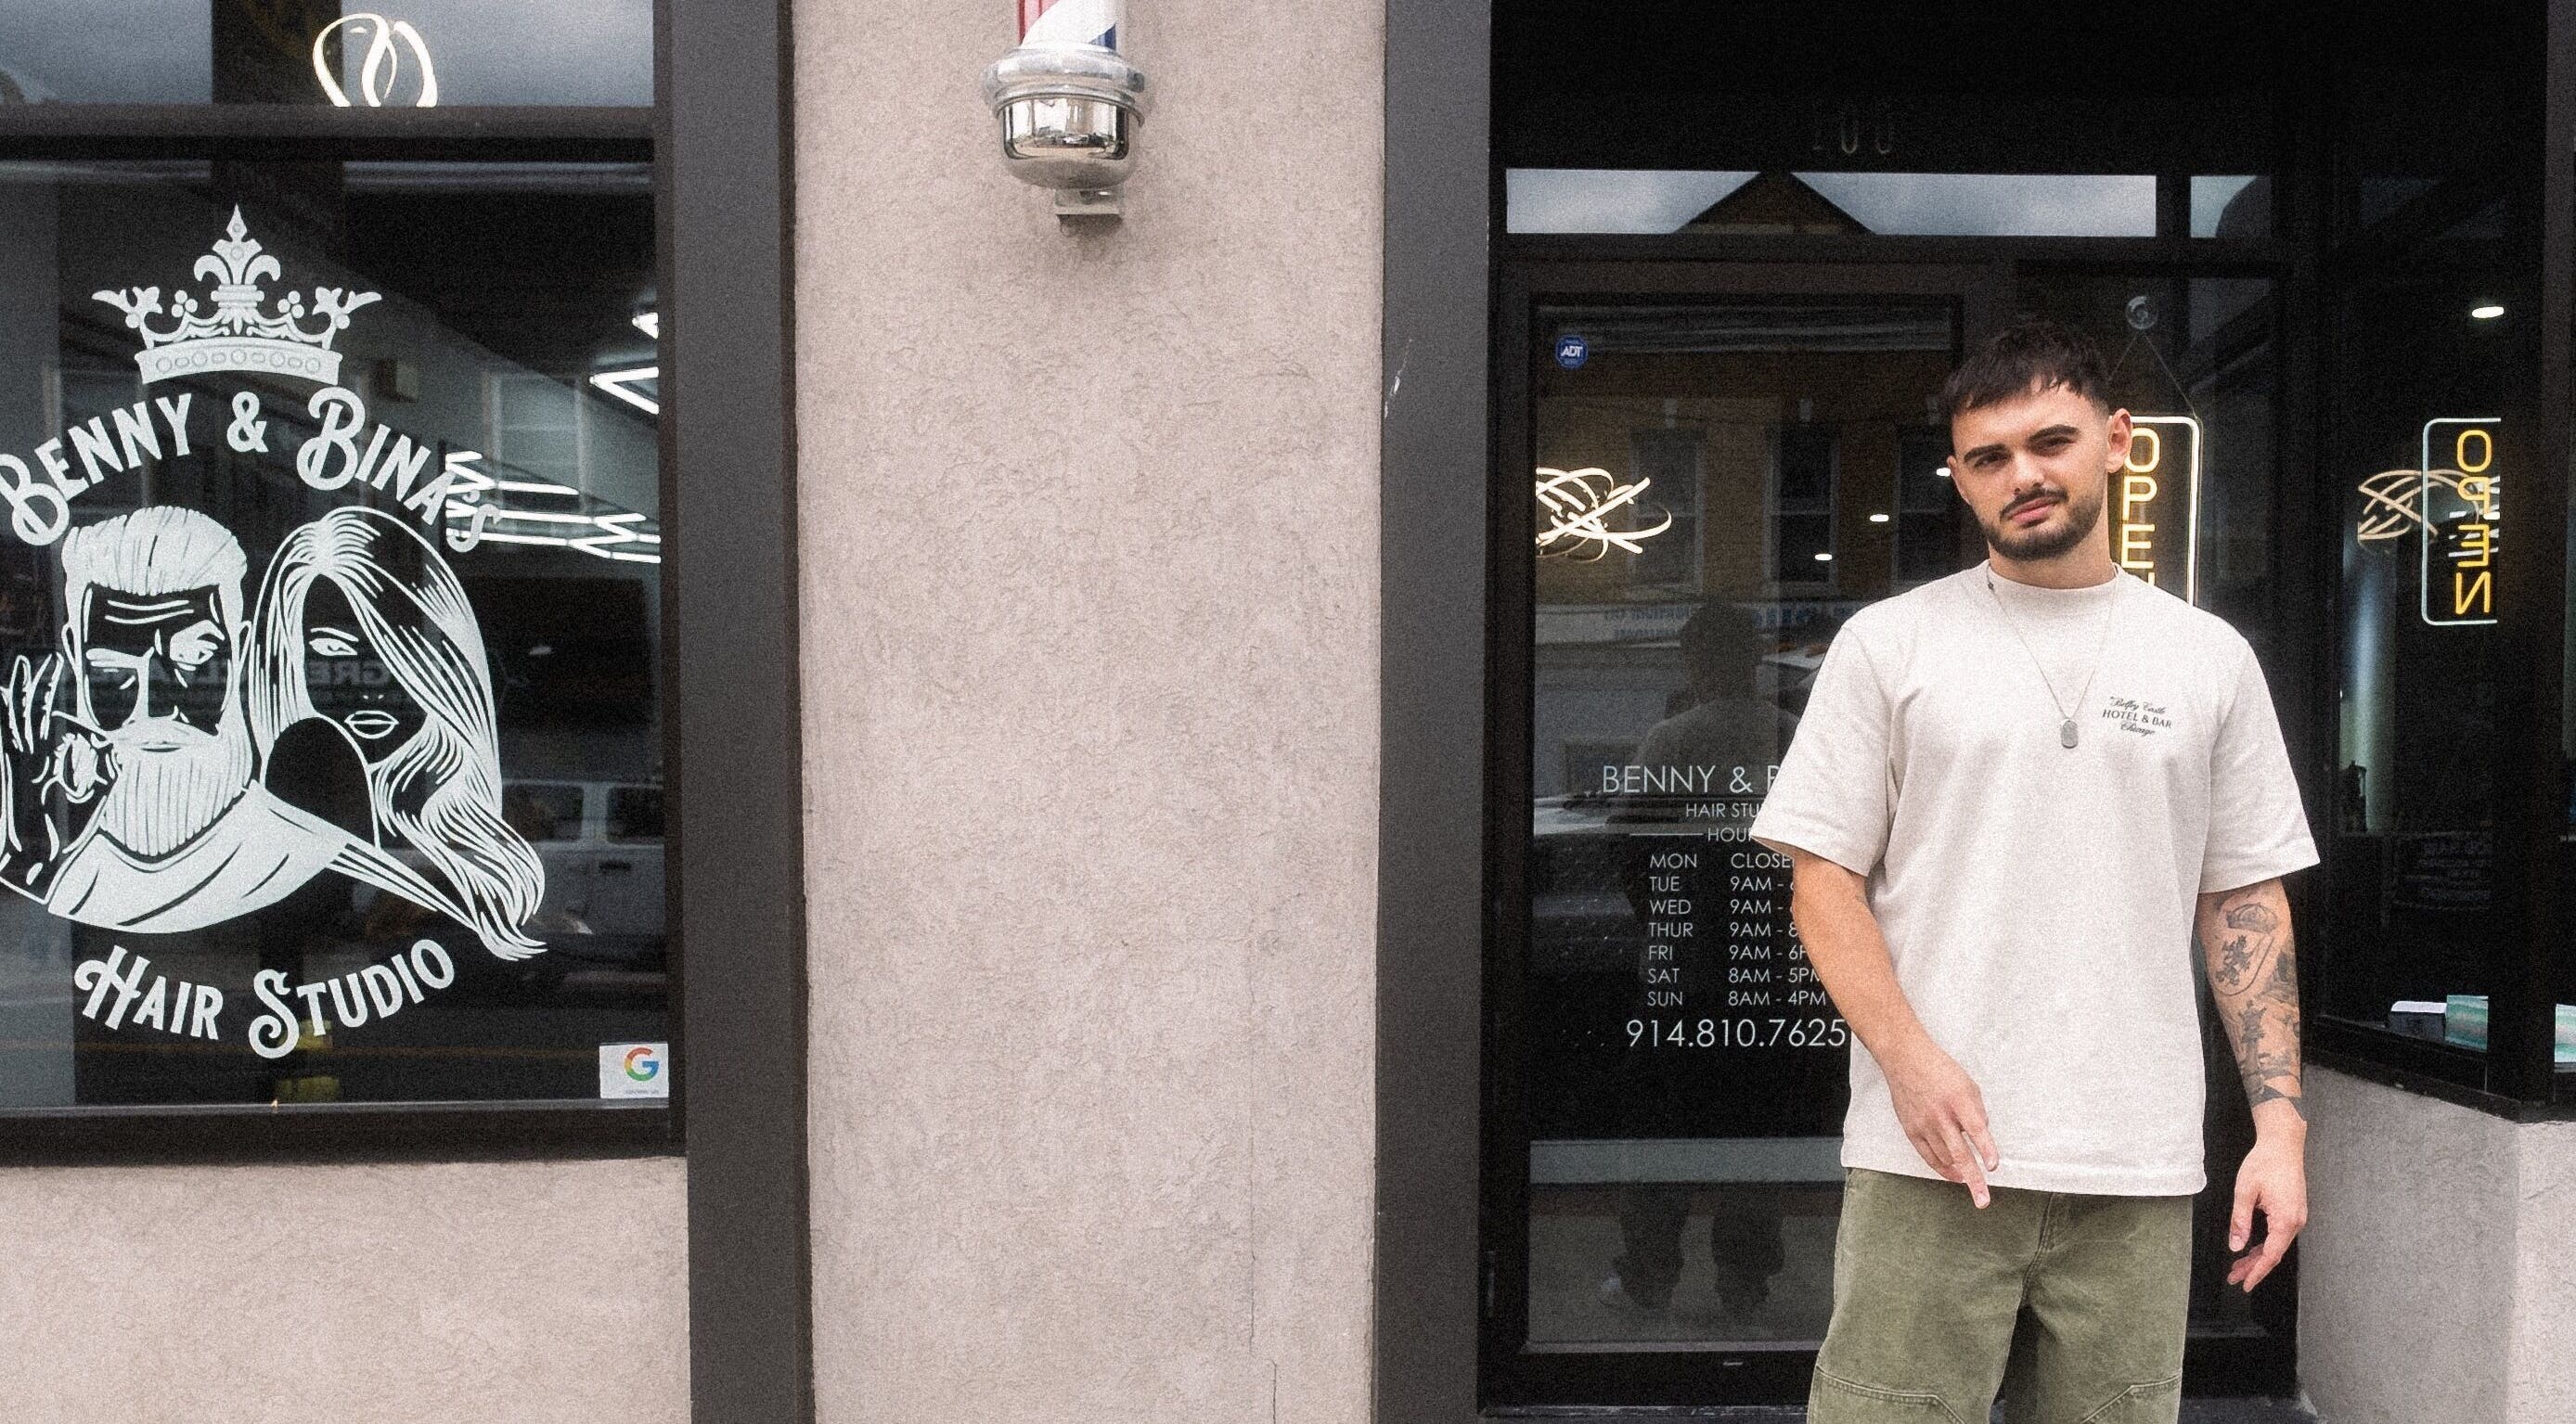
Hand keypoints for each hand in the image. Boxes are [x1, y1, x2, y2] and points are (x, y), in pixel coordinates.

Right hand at [1883, 1037, 1999, 1206]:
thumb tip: (1982, 1137)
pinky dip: (1942, 1169)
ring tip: (1971, 1183)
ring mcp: (1924, 1124)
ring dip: (1960, 1174)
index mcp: (1958, 1100)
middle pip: (1959, 1153)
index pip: (1976, 1129)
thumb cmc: (1939, 1070)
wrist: (1905, 1060)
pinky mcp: (1911, 1129)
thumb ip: (1977, 1112)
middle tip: (1983, 1200)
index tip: (1993, 1166)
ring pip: (1945, 1159)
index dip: (1986, 1149)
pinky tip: (1954, 1175)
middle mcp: (1940, 1115)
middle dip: (1973, 1180)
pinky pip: (1928, 1156)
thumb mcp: (1968, 1085)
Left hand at [2228, 1126, 2306, 1291]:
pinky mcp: (2293, 1211)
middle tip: (2233, 1278)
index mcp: (2286, 1220)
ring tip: (2238, 1268)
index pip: (2271, 1255)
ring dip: (2258, 1257)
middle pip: (2274, 1253)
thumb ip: (2240, 1220)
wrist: (2282, 1144)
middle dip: (2253, 1267)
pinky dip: (2265, 1245)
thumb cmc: (2264, 1163)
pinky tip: (2251, 1250)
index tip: (2244, 1284)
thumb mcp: (2245, 1191)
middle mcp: (2296, 1222)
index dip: (2257, 1272)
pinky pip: (2279, 1235)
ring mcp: (2296, 1217)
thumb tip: (2236, 1245)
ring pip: (2276, 1245)